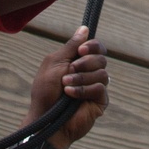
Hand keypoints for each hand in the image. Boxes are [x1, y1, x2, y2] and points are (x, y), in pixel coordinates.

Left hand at [29, 27, 108, 148]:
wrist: (45, 119)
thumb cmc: (45, 92)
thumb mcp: (55, 63)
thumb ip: (71, 46)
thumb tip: (85, 29)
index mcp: (79, 62)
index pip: (97, 47)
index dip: (93, 46)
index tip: (81, 50)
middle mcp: (89, 73)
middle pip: (102, 57)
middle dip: (85, 62)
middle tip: (70, 70)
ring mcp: (95, 87)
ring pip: (102, 73)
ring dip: (81, 77)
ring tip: (66, 85)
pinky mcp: (99, 102)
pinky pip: (100, 88)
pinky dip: (83, 89)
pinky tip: (71, 95)